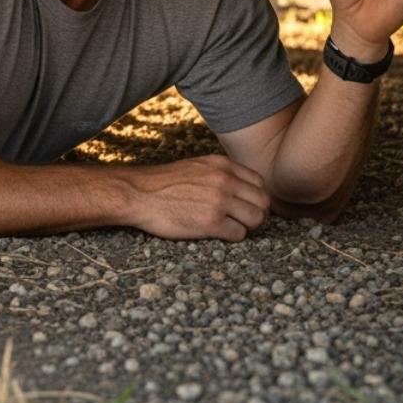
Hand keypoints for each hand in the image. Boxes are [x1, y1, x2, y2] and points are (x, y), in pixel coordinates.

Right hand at [124, 155, 270, 240]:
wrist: (139, 194)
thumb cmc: (164, 183)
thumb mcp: (197, 166)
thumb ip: (221, 173)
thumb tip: (241, 188)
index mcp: (222, 165)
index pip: (259, 182)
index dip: (257, 197)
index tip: (249, 206)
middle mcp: (225, 181)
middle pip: (263, 201)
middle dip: (258, 214)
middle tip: (246, 222)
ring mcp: (219, 201)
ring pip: (255, 219)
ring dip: (248, 227)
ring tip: (234, 228)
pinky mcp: (211, 222)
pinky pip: (238, 234)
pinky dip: (233, 237)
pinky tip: (219, 233)